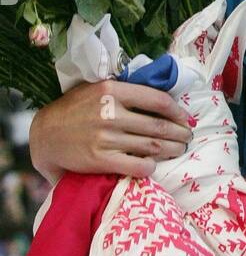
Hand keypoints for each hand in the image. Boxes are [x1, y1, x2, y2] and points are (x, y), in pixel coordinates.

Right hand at [29, 79, 192, 183]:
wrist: (46, 135)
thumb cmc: (75, 110)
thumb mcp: (97, 88)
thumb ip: (125, 90)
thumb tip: (162, 97)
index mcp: (113, 89)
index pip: (158, 100)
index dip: (178, 112)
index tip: (185, 119)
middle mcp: (111, 112)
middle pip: (159, 126)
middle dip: (180, 134)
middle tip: (188, 137)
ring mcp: (106, 137)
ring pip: (152, 146)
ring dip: (172, 150)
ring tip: (180, 150)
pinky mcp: (101, 160)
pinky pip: (138, 166)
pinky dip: (151, 166)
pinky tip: (154, 165)